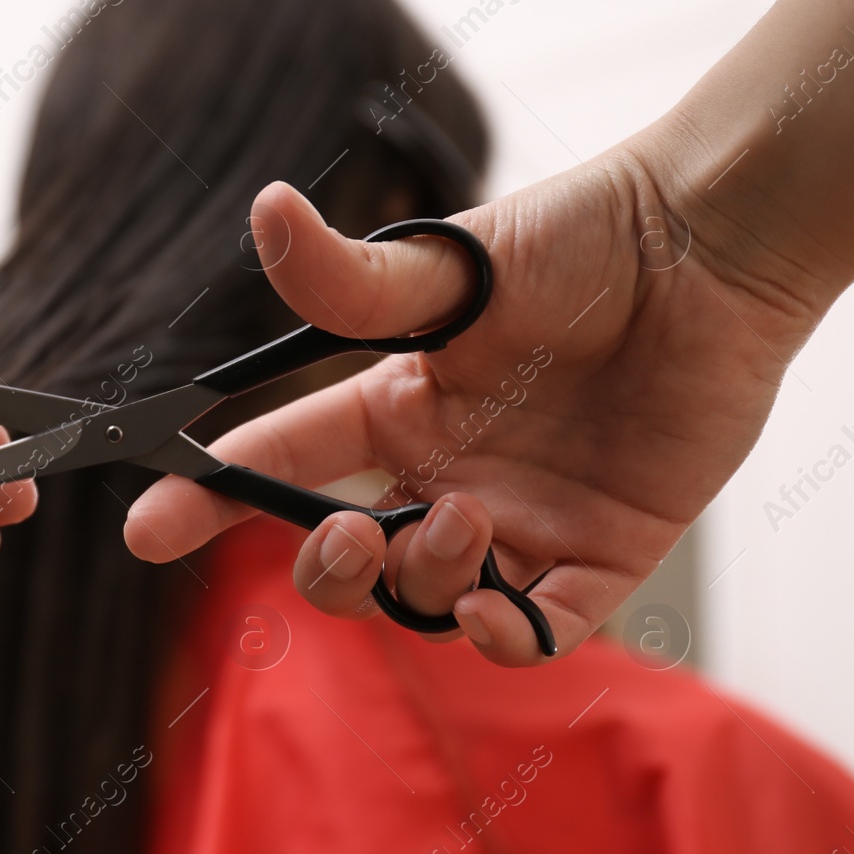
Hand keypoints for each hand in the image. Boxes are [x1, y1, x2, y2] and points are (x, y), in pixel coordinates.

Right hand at [125, 140, 830, 664]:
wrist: (707, 250)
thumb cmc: (578, 240)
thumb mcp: (450, 266)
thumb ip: (350, 276)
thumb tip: (266, 212)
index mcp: (392, 408)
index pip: (279, 464)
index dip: (207, 497)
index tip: (146, 526)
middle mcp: (443, 473)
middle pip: (346, 560)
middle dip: (323, 568)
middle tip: (347, 533)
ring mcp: (520, 521)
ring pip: (432, 600)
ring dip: (424, 579)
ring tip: (462, 519)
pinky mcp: (601, 555)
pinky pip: (539, 633)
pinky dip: (507, 640)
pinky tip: (499, 612)